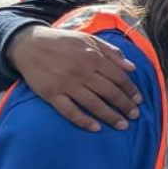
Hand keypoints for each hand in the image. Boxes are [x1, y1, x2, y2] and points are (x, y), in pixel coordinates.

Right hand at [9, 25, 140, 131]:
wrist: (28, 45)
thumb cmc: (62, 41)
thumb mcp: (89, 40)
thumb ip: (112, 52)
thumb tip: (132, 67)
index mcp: (93, 57)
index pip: (118, 77)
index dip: (131, 90)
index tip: (139, 100)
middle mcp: (81, 72)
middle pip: (109, 92)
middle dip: (125, 105)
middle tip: (135, 115)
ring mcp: (66, 84)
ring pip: (93, 104)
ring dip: (110, 116)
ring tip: (122, 125)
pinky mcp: (51, 94)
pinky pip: (70, 111)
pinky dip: (83, 121)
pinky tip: (96, 128)